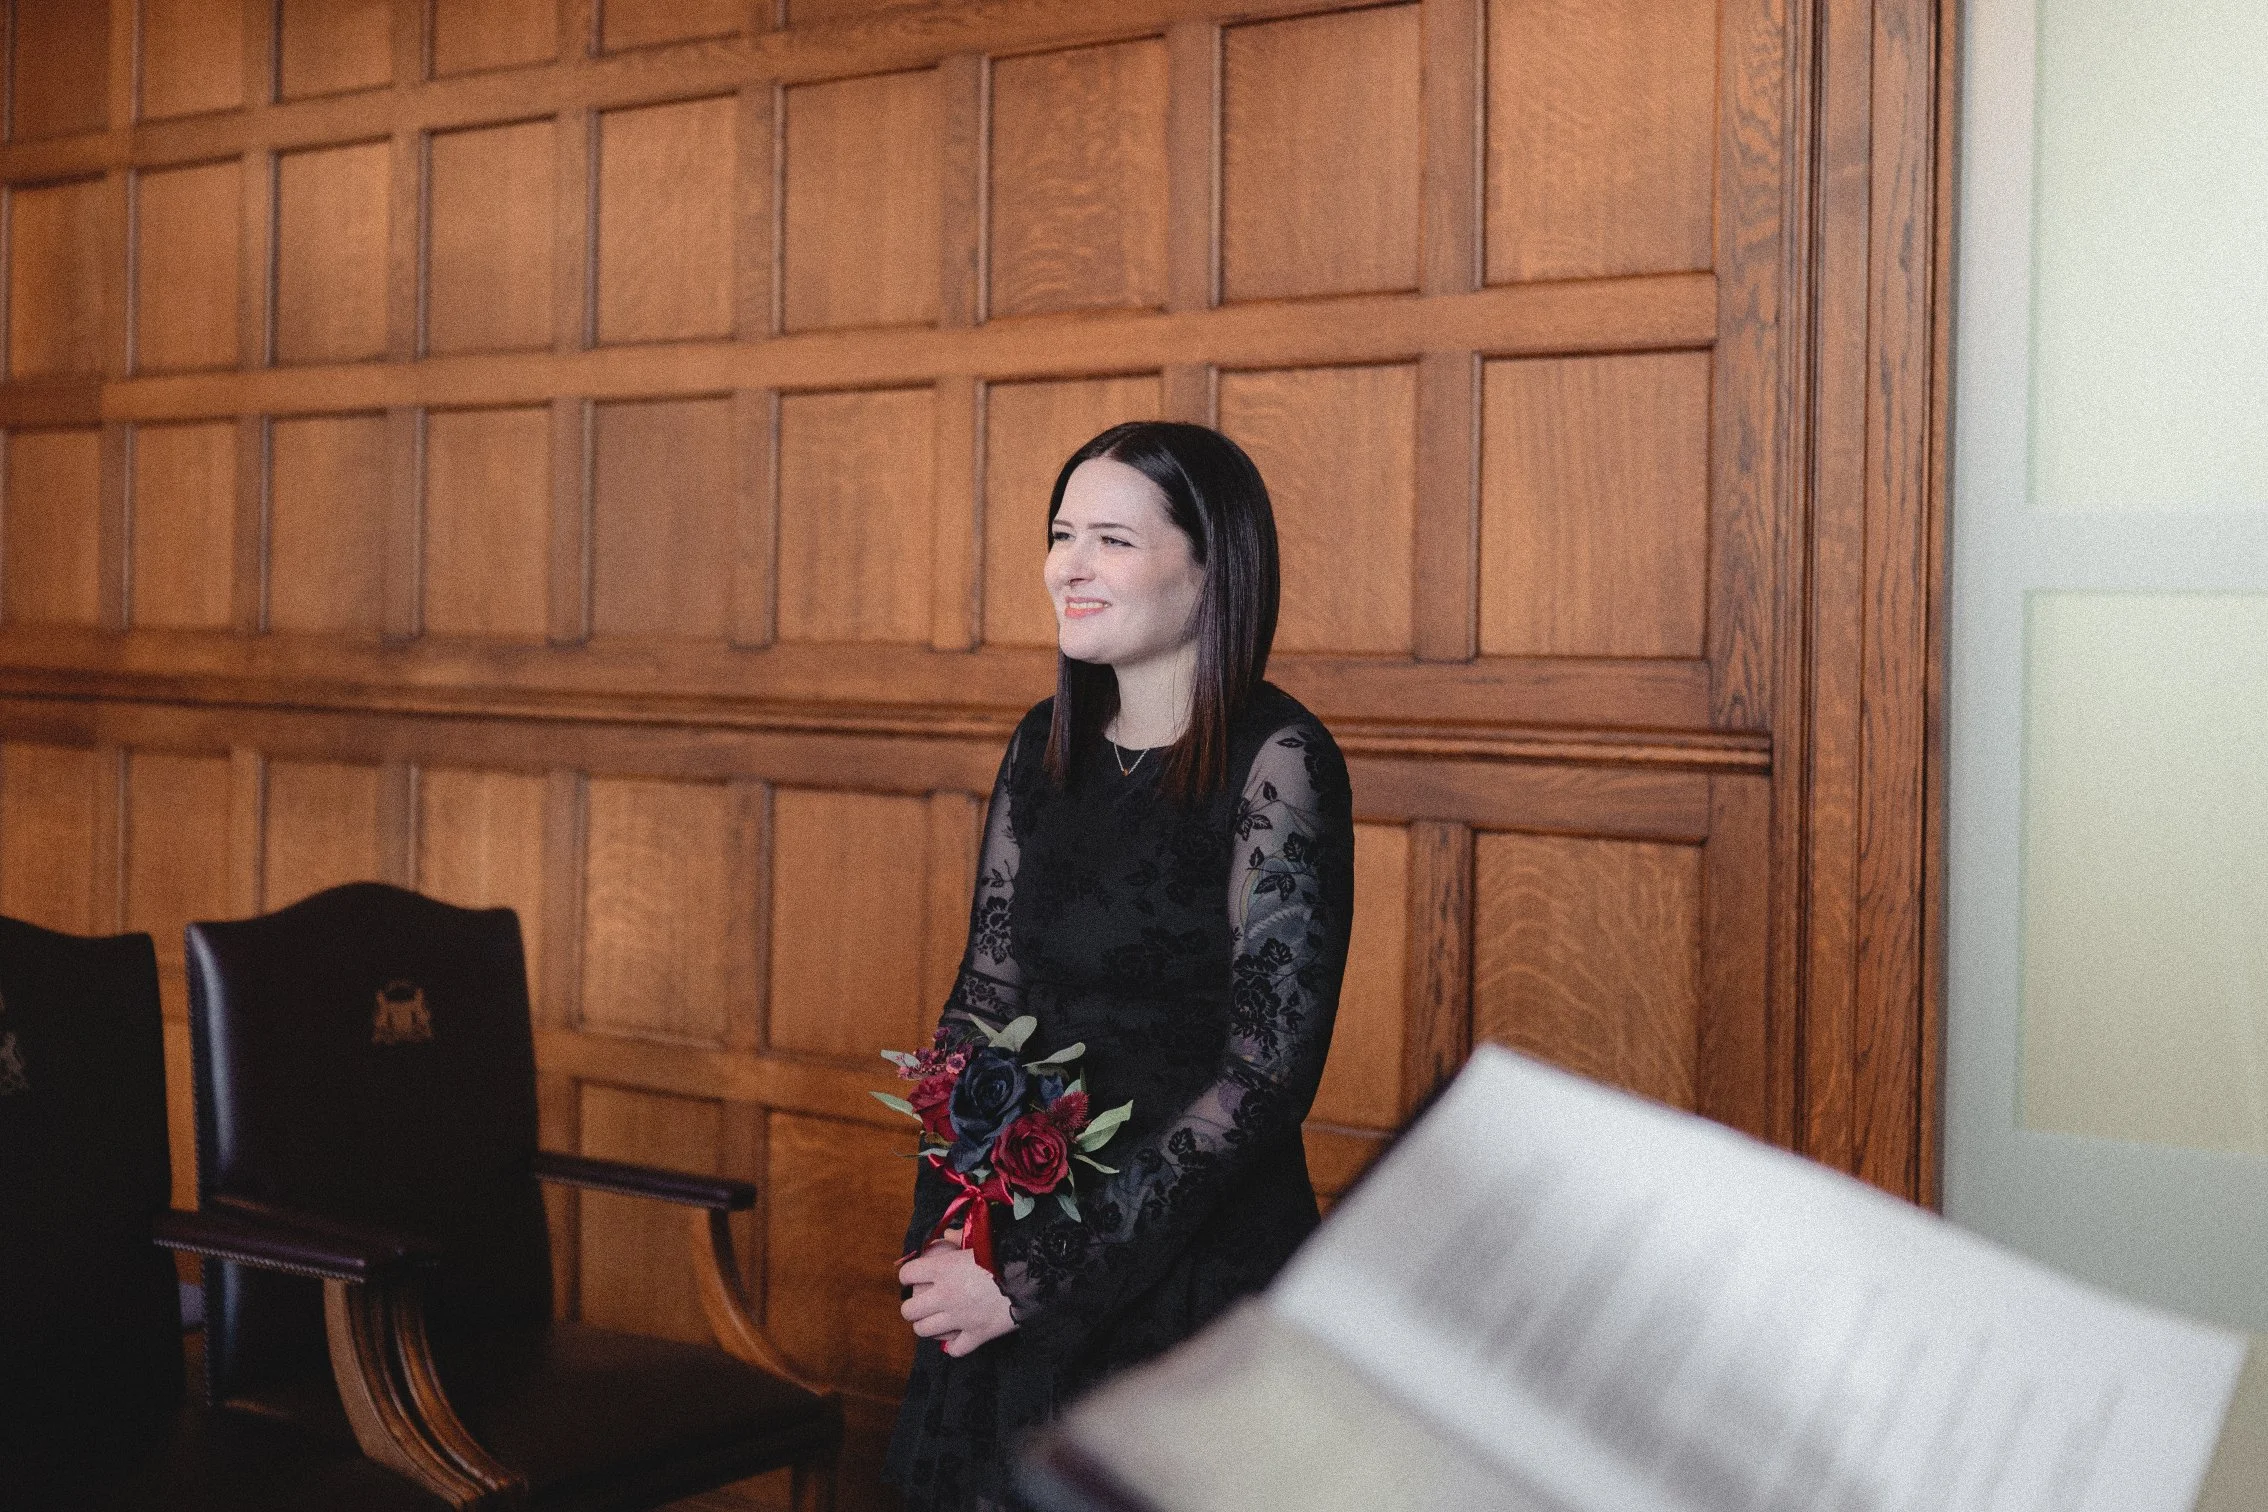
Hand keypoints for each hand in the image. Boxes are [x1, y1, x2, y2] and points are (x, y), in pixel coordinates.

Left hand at [900, 1236, 1016, 1357]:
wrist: (1034, 1276)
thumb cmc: (1006, 1253)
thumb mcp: (981, 1239)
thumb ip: (959, 1237)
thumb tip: (947, 1235)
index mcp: (943, 1269)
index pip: (907, 1274)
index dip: (908, 1275)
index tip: (915, 1276)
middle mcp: (945, 1296)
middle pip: (908, 1310)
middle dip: (913, 1306)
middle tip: (923, 1301)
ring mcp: (959, 1319)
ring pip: (924, 1331)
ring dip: (928, 1325)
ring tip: (937, 1319)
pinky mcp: (976, 1335)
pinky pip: (955, 1349)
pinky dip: (954, 1345)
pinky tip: (958, 1336)